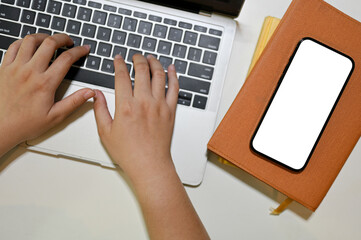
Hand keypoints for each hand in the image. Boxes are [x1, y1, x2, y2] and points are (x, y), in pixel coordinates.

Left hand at [0, 33, 94, 155]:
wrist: (0, 128)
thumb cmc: (26, 124)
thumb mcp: (56, 116)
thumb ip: (74, 102)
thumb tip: (90, 93)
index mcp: (45, 84)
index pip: (66, 59)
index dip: (78, 51)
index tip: (84, 49)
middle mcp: (30, 72)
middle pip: (49, 43)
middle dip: (62, 38)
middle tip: (68, 41)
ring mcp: (15, 68)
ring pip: (30, 40)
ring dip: (43, 37)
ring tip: (50, 40)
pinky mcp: (4, 68)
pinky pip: (13, 47)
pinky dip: (23, 42)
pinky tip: (30, 46)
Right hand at [93, 54, 178, 182]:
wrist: (149, 165)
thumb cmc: (128, 152)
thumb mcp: (105, 132)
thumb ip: (100, 110)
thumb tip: (97, 95)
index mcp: (125, 106)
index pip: (122, 76)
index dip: (119, 64)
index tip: (118, 59)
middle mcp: (143, 102)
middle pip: (142, 71)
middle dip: (137, 59)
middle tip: (135, 56)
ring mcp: (159, 105)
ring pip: (159, 76)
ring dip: (155, 63)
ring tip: (151, 58)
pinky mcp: (170, 111)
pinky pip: (175, 88)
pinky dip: (173, 76)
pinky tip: (171, 69)